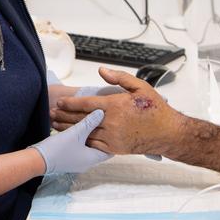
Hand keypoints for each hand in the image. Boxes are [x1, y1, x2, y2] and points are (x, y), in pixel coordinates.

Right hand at [32, 109, 111, 173]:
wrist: (36, 160)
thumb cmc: (58, 148)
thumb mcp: (76, 133)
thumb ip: (89, 122)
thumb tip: (102, 112)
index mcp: (92, 158)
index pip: (110, 150)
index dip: (113, 138)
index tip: (116, 127)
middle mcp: (87, 162)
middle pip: (99, 146)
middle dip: (101, 135)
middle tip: (106, 122)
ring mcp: (77, 161)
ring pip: (87, 145)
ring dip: (88, 135)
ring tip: (91, 122)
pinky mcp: (68, 158)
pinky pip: (79, 147)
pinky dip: (80, 138)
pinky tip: (77, 128)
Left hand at [50, 67, 178, 155]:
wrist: (167, 133)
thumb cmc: (155, 109)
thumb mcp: (140, 86)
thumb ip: (119, 77)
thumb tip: (101, 71)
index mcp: (115, 106)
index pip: (86, 104)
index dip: (70, 103)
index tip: (59, 102)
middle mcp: (111, 123)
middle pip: (81, 119)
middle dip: (64, 116)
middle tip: (52, 113)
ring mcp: (112, 137)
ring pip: (85, 133)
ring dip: (69, 129)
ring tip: (56, 125)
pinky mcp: (115, 148)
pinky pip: (94, 145)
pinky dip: (82, 141)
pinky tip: (73, 138)